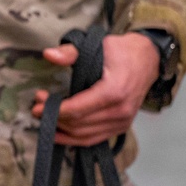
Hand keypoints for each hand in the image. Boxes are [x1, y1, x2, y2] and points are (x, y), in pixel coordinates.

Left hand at [31, 33, 159, 146]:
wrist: (148, 59)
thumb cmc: (121, 52)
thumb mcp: (96, 46)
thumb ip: (71, 52)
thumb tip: (48, 55)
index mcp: (114, 91)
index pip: (77, 110)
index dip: (54, 110)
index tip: (38, 105)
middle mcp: (120, 111)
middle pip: (78, 124)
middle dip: (54, 118)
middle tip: (37, 108)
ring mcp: (122, 122)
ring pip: (84, 135)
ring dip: (61, 129)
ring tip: (45, 118)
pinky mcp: (121, 127)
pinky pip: (94, 139)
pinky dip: (74, 139)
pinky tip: (58, 133)